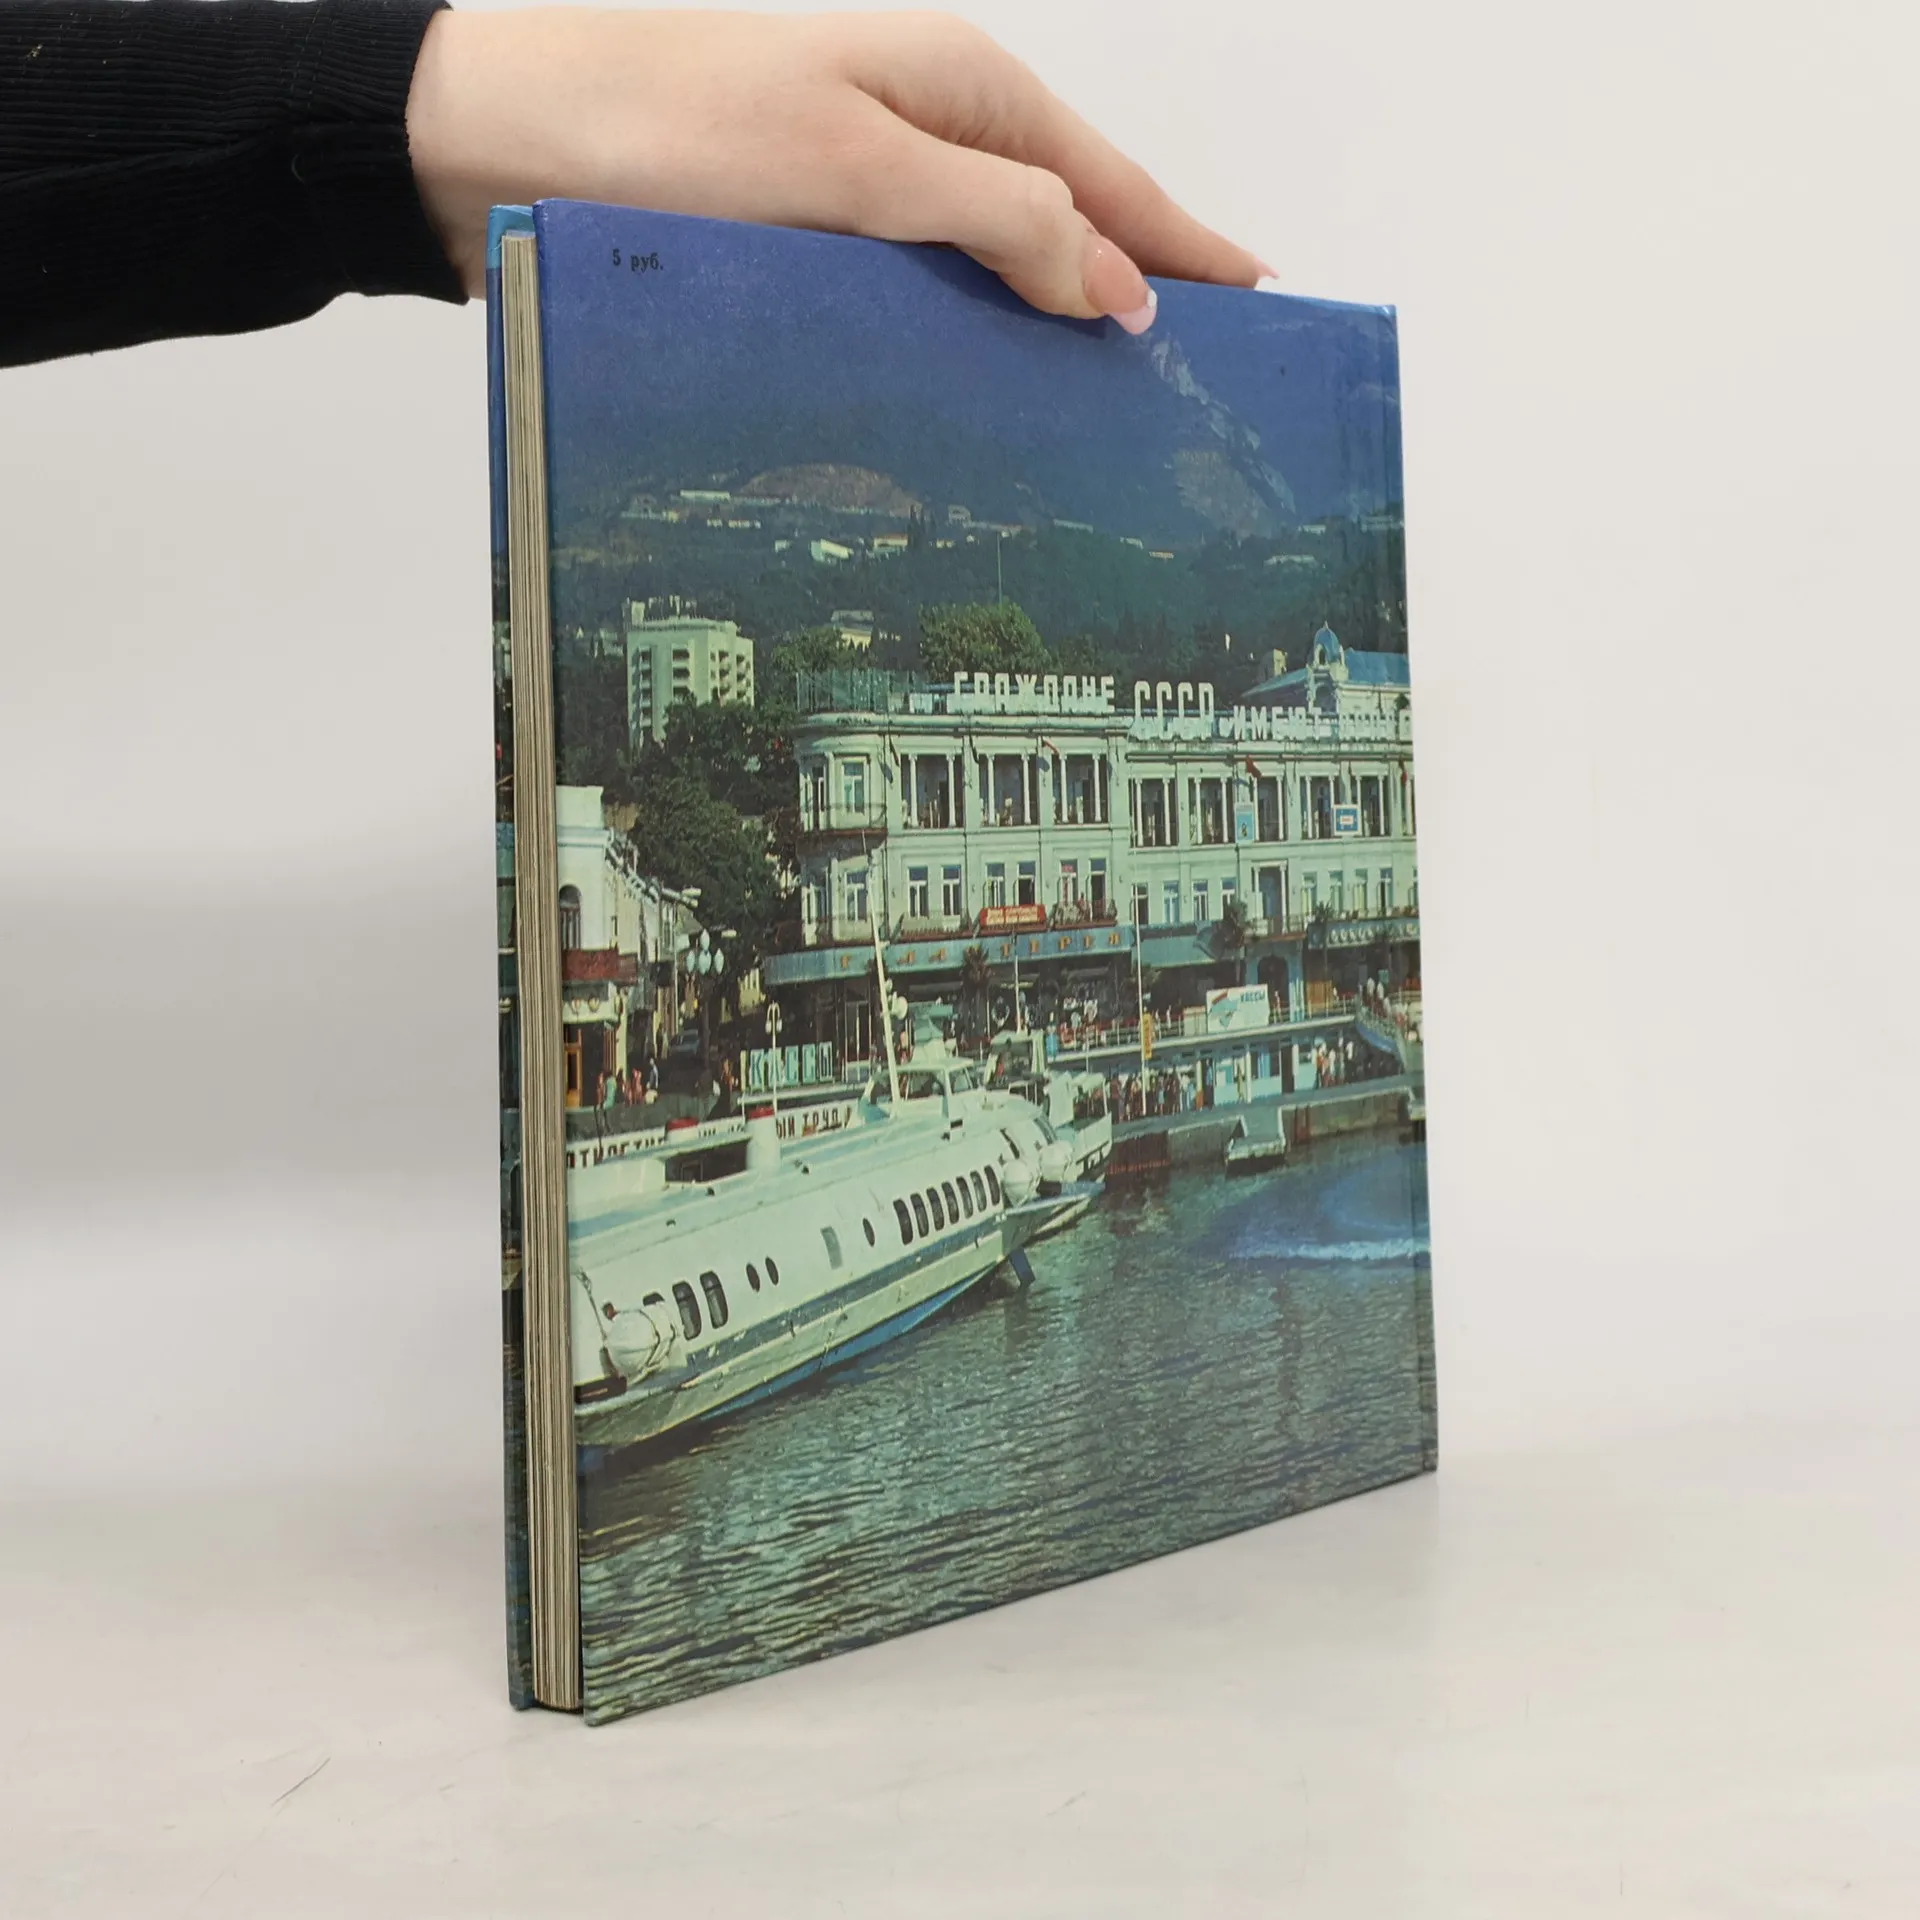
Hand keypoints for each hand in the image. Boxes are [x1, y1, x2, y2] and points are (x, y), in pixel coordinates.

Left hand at [405, 8, 1267, 330]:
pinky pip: (923, 309)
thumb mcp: (859, 168)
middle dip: (1139, 297)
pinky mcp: (815, 255)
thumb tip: (1117, 288)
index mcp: (962, 93)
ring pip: (996, 277)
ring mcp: (871, 199)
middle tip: (1203, 386)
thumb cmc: (668, 127)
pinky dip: (967, 355)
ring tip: (1111, 419)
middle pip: (1069, 229)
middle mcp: (926, 139)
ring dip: (1049, 338)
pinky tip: (984, 410)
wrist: (502, 145)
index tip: (1264, 303)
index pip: (1115, 183)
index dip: (1190, 247)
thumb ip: (1000, 219)